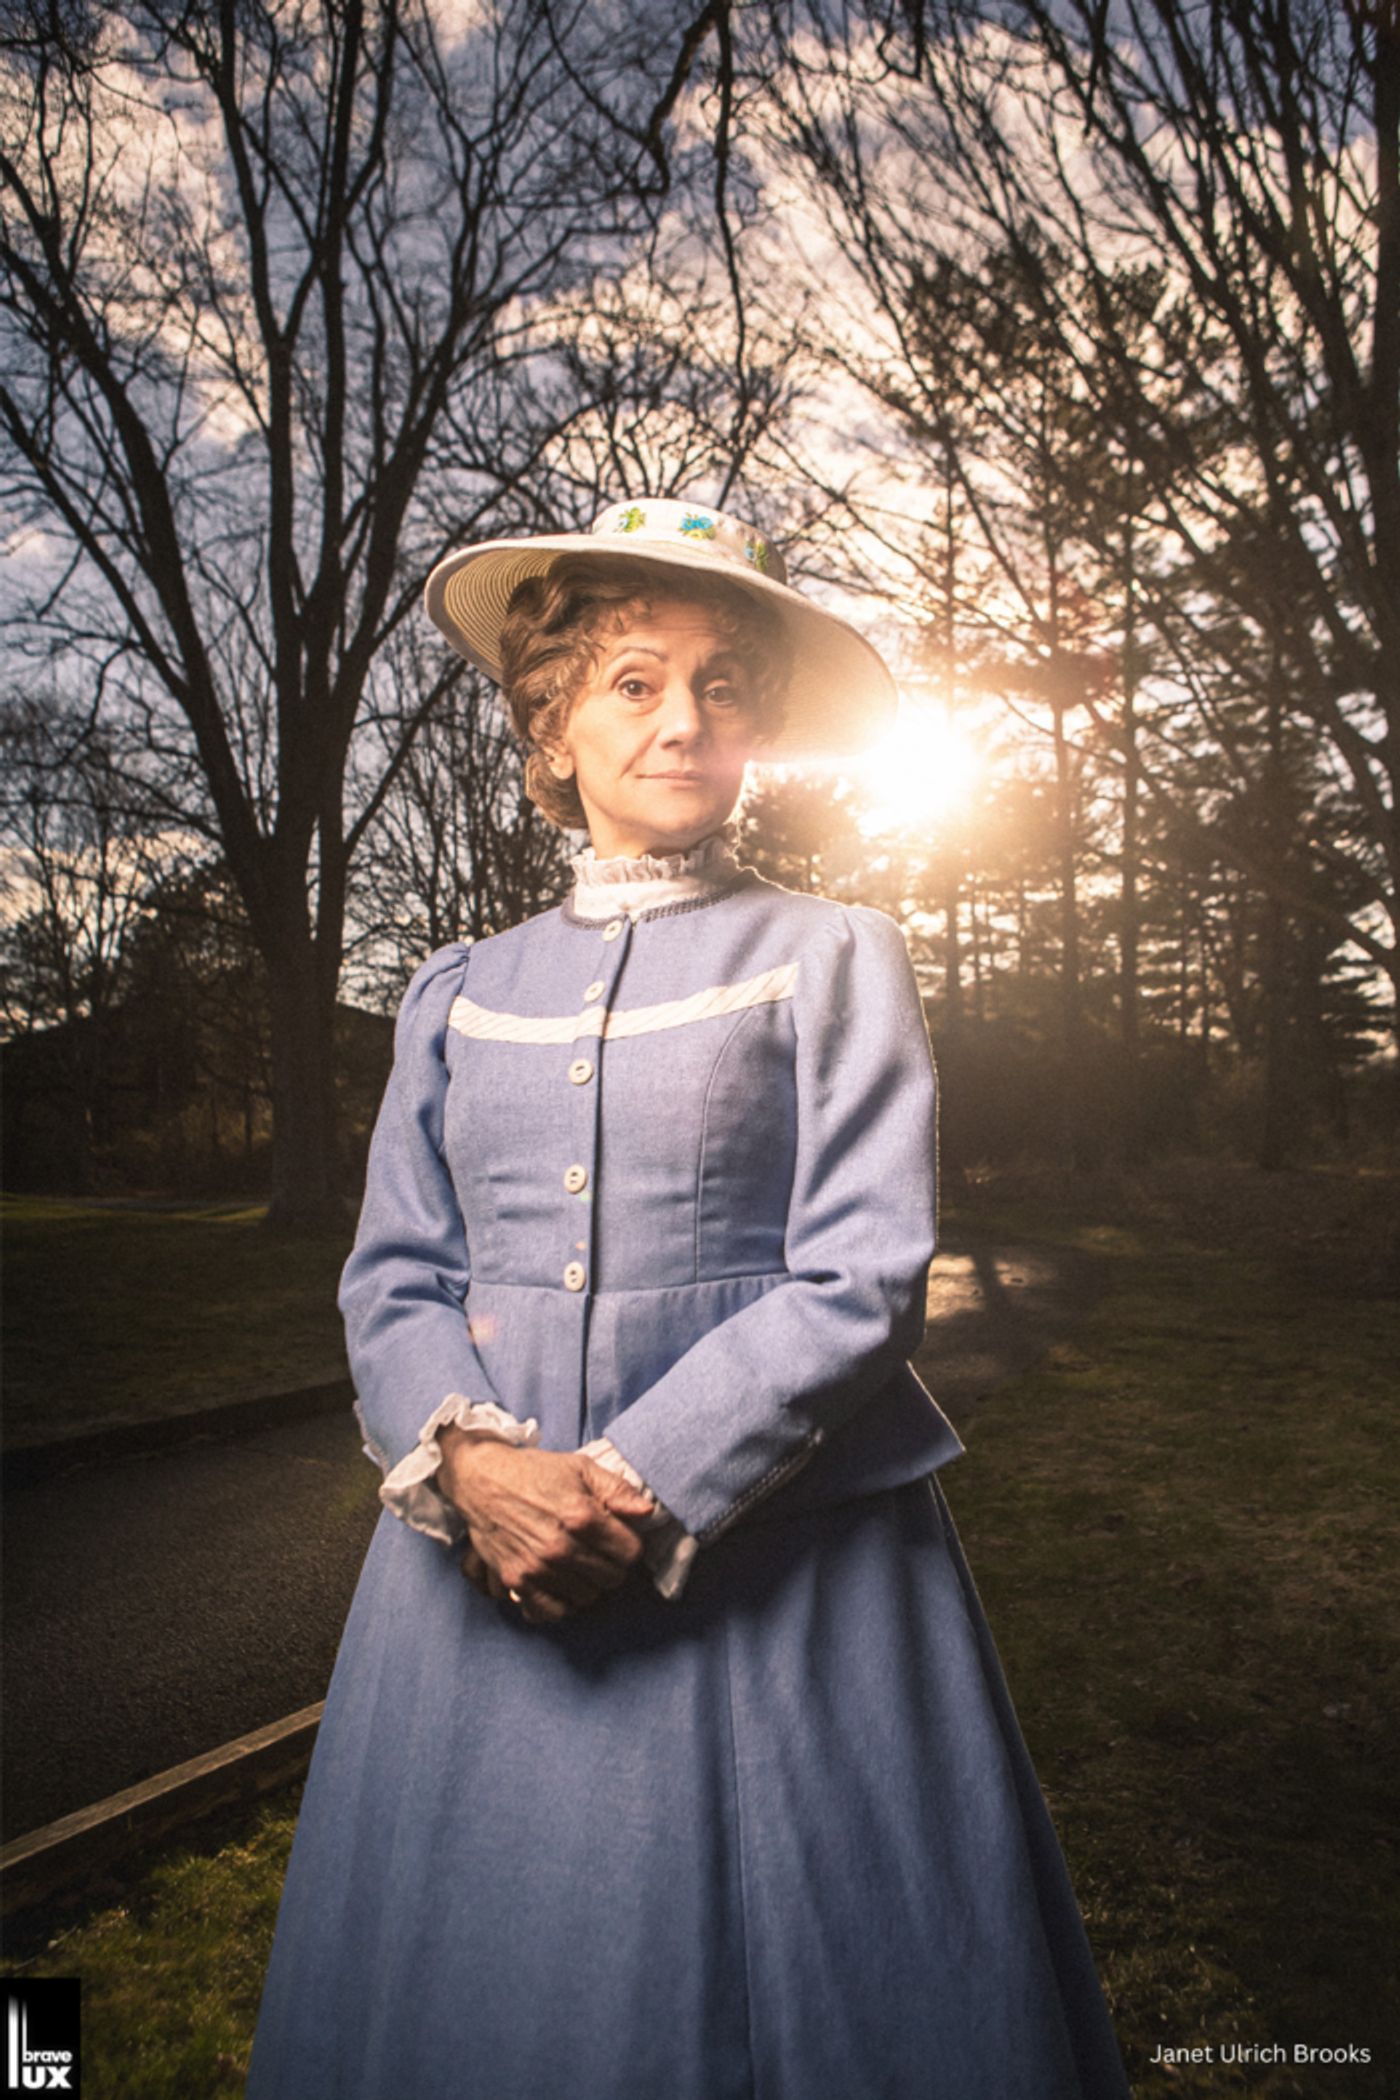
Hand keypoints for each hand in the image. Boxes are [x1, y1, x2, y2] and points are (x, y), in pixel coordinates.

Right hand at [437, 1434, 655, 1622]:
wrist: (481, 1480)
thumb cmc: (534, 1472)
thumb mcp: (581, 1468)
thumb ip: (618, 1490)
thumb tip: (647, 1512)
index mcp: (582, 1516)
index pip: (631, 1554)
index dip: (629, 1545)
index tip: (618, 1538)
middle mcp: (561, 1547)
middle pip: (612, 1579)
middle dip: (611, 1565)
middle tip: (597, 1550)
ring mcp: (537, 1568)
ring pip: (586, 1597)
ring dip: (587, 1584)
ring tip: (577, 1564)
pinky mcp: (516, 1581)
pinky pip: (552, 1611)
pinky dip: (561, 1603)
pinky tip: (560, 1584)